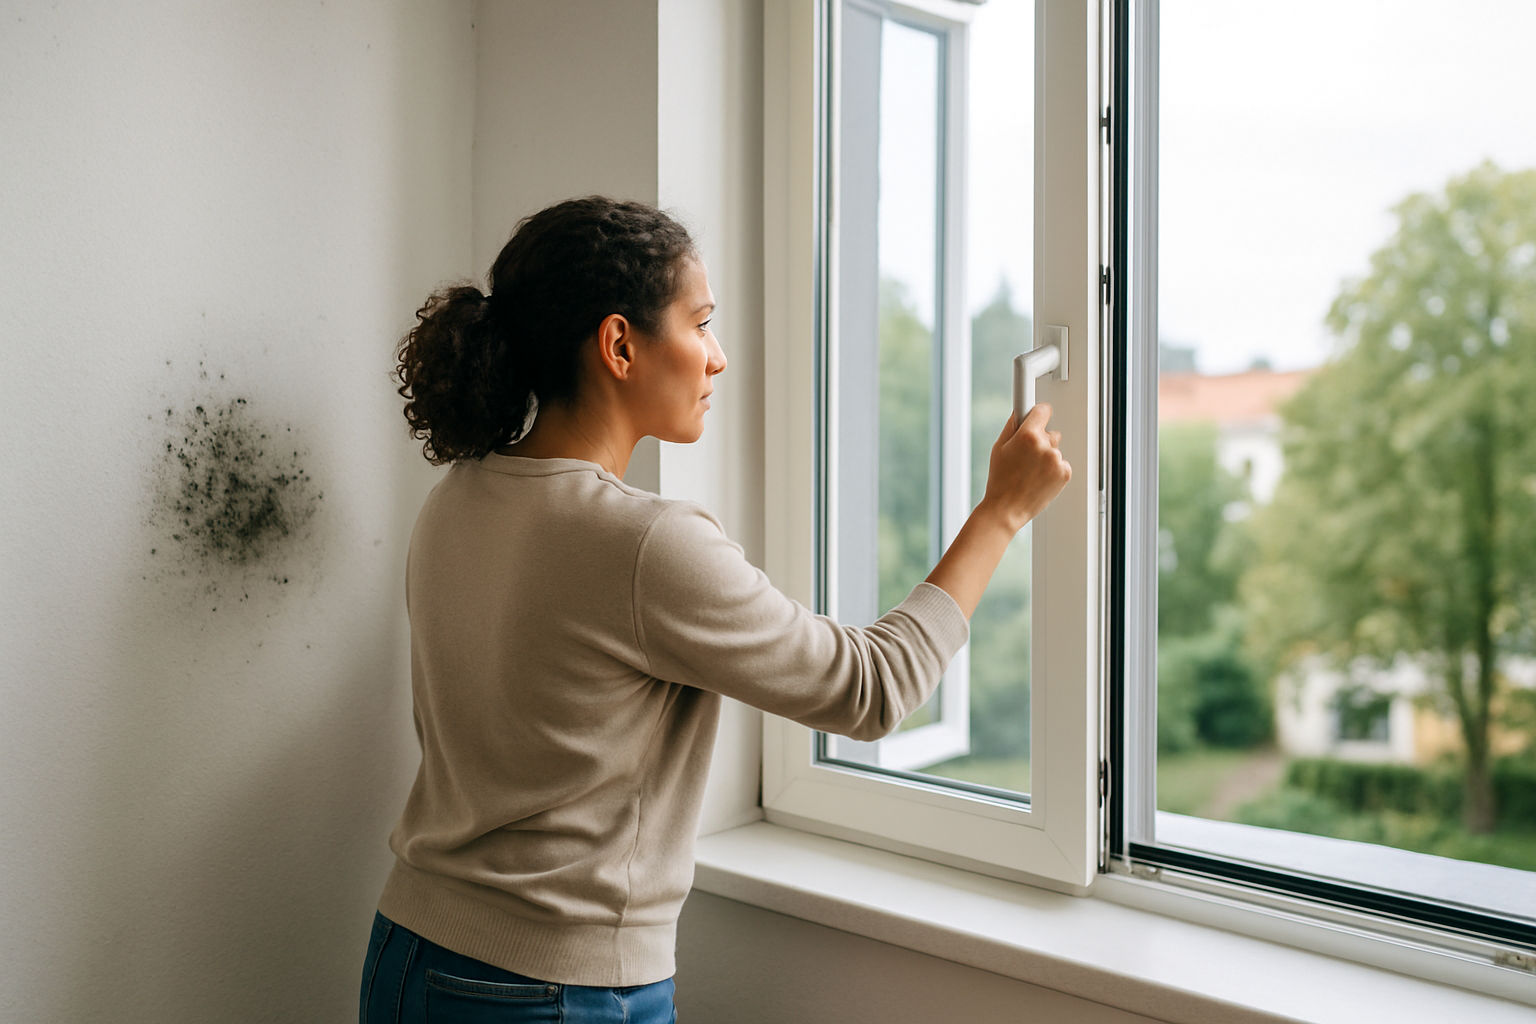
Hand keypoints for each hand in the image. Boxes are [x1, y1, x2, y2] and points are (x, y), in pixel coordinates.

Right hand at [924, 404, 1069, 618]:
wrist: (1006, 509)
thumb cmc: (1000, 480)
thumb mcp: (998, 448)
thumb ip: (1011, 426)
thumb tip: (1019, 412)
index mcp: (1028, 435)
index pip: (1043, 410)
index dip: (1039, 413)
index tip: (1038, 414)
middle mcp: (1046, 445)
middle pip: (1050, 432)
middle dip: (1041, 440)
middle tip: (1025, 456)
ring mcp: (1057, 460)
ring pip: (1056, 450)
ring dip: (1047, 457)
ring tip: (1030, 472)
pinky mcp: (1065, 473)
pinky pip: (1061, 464)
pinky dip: (1053, 470)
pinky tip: (1038, 479)